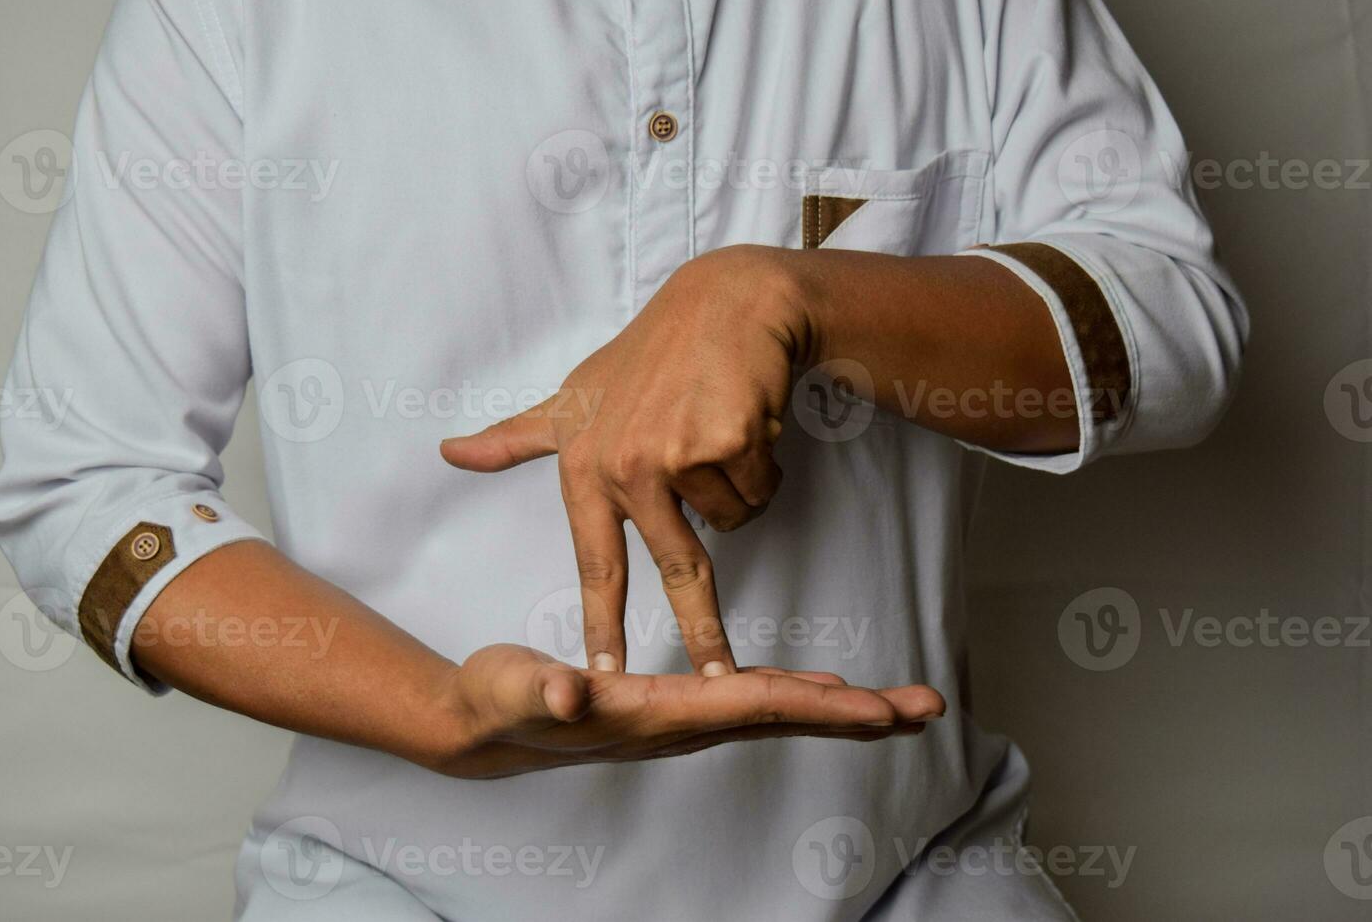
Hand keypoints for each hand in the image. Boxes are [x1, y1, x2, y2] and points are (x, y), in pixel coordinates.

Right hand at [434, 644, 944, 778]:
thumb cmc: (499, 702)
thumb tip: (573, 692)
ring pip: (774, 711)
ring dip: (839, 709)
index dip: (821, 707)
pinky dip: (796, 697)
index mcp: (657, 715)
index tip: (882, 711)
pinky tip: (818, 693)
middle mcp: (681, 723)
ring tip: (896, 705)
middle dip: (858, 716)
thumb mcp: (512, 687)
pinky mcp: (673, 705)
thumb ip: (541, 689)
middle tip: (928, 707)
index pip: (753, 708)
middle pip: (783, 717)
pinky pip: (751, 702)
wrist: (481, 723)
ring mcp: (680, 719)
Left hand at [441, 246, 807, 675]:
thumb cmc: (648, 356)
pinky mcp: (729, 441)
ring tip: (719, 432)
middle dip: (706, 632)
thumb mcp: (574, 396)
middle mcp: (628, 466)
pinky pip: (760, 490)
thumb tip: (449, 451)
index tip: (603, 681)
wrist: (724, 305)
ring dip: (738, 488)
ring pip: (732, 520)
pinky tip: (746, 420)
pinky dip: (763, 464)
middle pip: (678, 568)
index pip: (597, 565)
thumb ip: (516, 438)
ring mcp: (678, 453)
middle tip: (719, 675)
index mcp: (587, 467)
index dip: (603, 628)